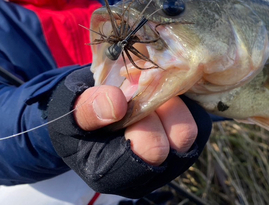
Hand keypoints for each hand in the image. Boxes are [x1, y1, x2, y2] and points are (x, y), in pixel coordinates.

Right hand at [46, 66, 211, 197]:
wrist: (87, 115)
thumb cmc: (76, 117)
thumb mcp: (69, 110)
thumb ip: (88, 109)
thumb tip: (117, 104)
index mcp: (115, 174)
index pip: (150, 152)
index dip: (143, 122)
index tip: (126, 100)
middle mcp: (148, 174)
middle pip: (178, 140)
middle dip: (158, 110)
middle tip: (136, 92)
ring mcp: (170, 159)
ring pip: (192, 129)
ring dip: (171, 105)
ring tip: (146, 93)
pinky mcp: (185, 140)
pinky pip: (199, 119)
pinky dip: (183, 102)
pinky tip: (159, 95)